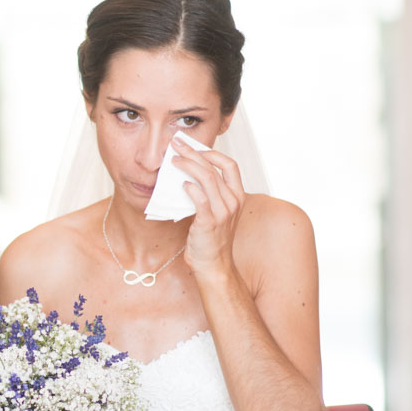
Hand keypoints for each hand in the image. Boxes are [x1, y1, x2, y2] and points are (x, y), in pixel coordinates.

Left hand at [170, 138, 243, 282]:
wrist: (214, 265)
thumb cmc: (211, 239)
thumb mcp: (216, 211)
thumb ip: (208, 193)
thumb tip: (187, 174)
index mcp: (237, 196)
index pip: (230, 164)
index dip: (211, 152)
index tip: (194, 146)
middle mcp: (233, 201)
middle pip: (214, 167)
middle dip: (193, 152)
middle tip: (176, 145)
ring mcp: (223, 212)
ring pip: (207, 178)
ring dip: (188, 166)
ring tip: (174, 161)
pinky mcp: (209, 222)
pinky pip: (200, 199)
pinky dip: (190, 188)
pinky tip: (181, 184)